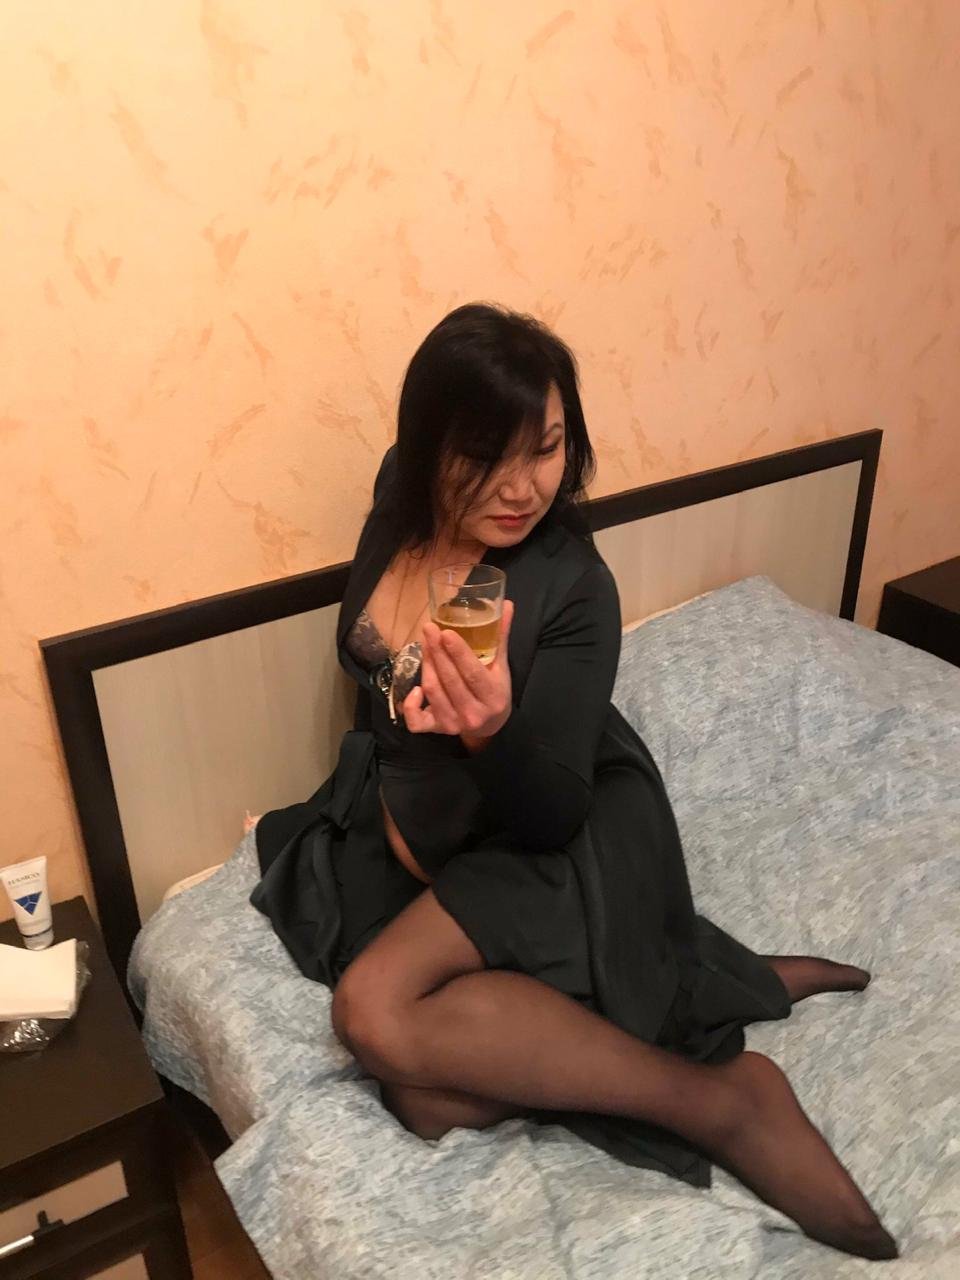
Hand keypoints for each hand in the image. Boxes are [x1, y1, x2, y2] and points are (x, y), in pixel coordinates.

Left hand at [402, 599, 514, 739]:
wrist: (490, 726)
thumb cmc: (495, 690)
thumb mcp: (501, 666)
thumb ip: (501, 637)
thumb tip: (507, 604)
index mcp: (493, 696)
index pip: (472, 674)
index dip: (458, 653)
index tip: (445, 632)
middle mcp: (473, 713)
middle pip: (449, 680)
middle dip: (436, 652)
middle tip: (429, 628)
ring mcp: (454, 723)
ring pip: (433, 691)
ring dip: (426, 665)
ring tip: (425, 643)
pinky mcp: (437, 729)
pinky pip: (416, 721)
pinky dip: (410, 706)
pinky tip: (415, 689)